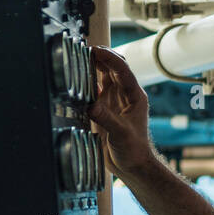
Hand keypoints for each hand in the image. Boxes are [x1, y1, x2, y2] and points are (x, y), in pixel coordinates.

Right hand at [88, 45, 152, 177]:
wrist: (132, 165)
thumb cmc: (134, 150)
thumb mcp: (121, 134)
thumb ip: (106, 118)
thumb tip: (91, 105)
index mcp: (135, 96)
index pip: (122, 69)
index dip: (109, 57)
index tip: (94, 50)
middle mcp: (126, 95)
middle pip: (114, 67)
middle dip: (101, 56)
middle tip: (84, 49)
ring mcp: (115, 100)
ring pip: (105, 75)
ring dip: (94, 66)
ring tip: (79, 57)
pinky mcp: (105, 108)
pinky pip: (96, 88)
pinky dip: (88, 81)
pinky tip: (79, 78)